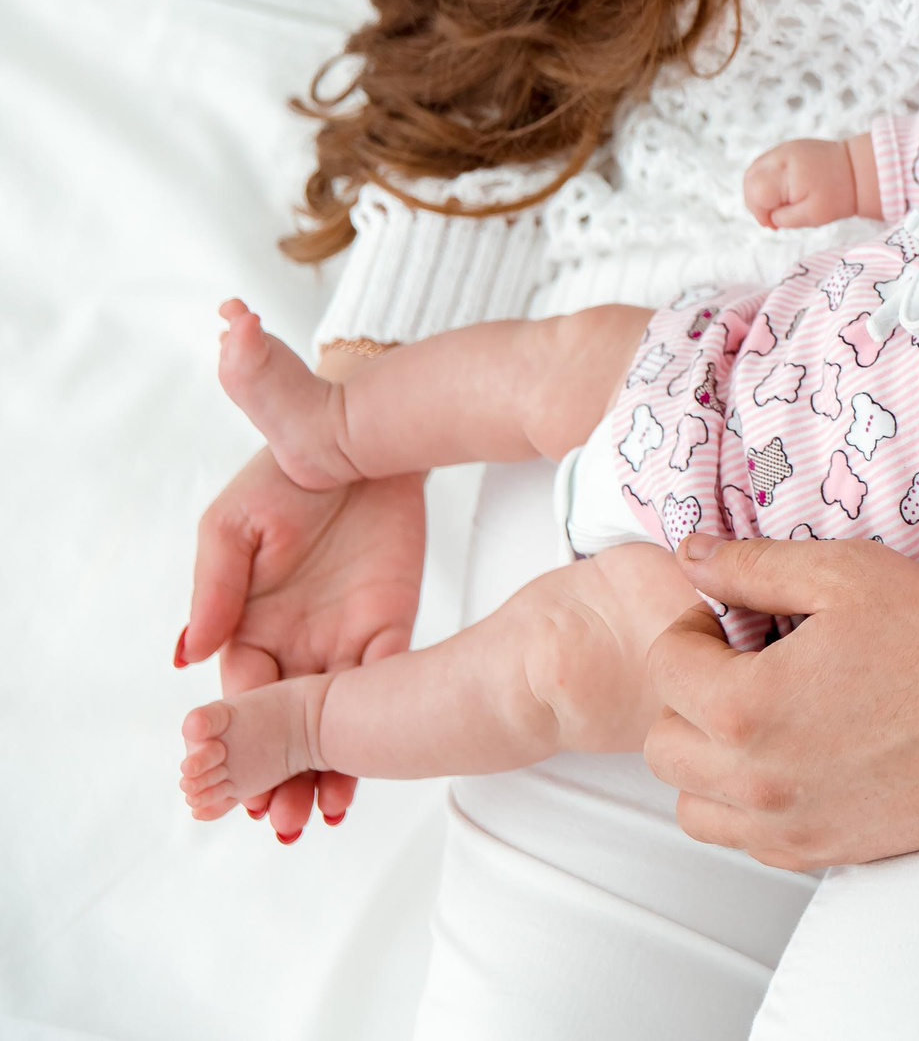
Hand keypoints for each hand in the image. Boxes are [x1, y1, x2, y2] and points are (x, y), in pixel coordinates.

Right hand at [181, 446, 425, 840]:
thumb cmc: (285, 475)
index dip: (235, 743)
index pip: (239, 698)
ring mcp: (343, 637)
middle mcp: (293, 641)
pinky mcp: (390, 623)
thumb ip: (215, 589)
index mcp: (246, 624)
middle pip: (285, 724)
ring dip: (327, 769)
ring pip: (336, 718)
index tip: (231, 788)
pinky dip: (380, 725)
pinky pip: (385, 683)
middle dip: (279, 776)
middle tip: (281, 821)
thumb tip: (185, 654)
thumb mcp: (235, 525)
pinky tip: (370, 765)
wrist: (359, 439)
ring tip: (320, 816)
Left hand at [644, 537, 918, 868]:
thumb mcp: (847, 574)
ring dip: (707, 756)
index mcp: (746, 705)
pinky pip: (741, 837)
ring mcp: (784, 826)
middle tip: (745, 665)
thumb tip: (690, 555)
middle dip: (690, 693)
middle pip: (661, 741)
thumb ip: (753, 564)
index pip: (663, 663)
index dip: (696, 626)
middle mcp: (753, 779)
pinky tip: (794, 757)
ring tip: (760, 717)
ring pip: (689, 801)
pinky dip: (746, 801)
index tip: (740, 619)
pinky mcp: (818, 852)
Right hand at [743, 138, 868, 229]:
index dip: (760, 213)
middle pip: (750, 179)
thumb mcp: (813, 216)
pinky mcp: (786, 148)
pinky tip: (780, 194)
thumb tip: (769, 218)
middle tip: (773, 218)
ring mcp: (782, 149)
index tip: (774, 226)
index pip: (755, 192)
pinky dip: (765, 180)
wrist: (857, 170)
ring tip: (776, 206)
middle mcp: (780, 155)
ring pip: (753, 171)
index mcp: (787, 171)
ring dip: (758, 191)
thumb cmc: (838, 195)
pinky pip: (764, 165)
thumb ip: (785, 219)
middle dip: (755, 202)